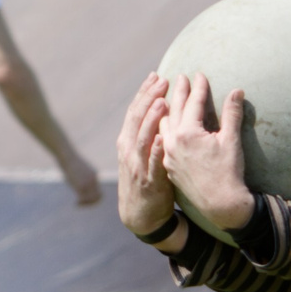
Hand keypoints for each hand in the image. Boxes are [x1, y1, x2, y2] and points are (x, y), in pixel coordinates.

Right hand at [61, 152, 100, 207]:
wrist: (67, 156)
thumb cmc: (69, 160)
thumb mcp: (77, 167)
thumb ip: (80, 174)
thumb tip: (76, 178)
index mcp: (94, 175)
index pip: (99, 190)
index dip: (94, 198)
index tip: (84, 198)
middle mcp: (94, 179)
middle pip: (99, 196)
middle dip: (92, 203)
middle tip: (82, 204)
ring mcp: (88, 182)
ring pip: (93, 199)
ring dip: (86, 204)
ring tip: (78, 204)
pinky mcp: (81, 185)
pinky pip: (84, 198)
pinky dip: (81, 203)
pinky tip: (75, 203)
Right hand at [114, 74, 174, 234]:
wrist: (140, 216)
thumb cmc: (147, 182)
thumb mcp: (143, 155)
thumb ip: (148, 134)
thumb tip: (160, 110)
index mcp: (127, 142)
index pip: (135, 111)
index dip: (144, 93)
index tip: (156, 75)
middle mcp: (128, 151)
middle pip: (137, 119)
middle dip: (149, 98)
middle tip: (162, 80)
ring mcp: (136, 166)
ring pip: (142, 138)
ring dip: (152, 120)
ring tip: (162, 102)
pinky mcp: (148, 182)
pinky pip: (152, 164)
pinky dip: (155, 151)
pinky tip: (163, 139)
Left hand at [158, 74, 254, 232]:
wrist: (221, 204)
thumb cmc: (228, 172)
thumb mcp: (231, 140)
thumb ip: (232, 113)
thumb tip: (237, 90)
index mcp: (187, 133)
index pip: (193, 103)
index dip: (198, 87)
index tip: (199, 74)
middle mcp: (172, 142)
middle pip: (174, 110)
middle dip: (179, 92)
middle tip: (180, 77)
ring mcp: (168, 155)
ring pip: (163, 125)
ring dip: (166, 110)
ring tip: (168, 98)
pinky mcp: (168, 166)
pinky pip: (162, 141)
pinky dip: (164, 129)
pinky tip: (166, 126)